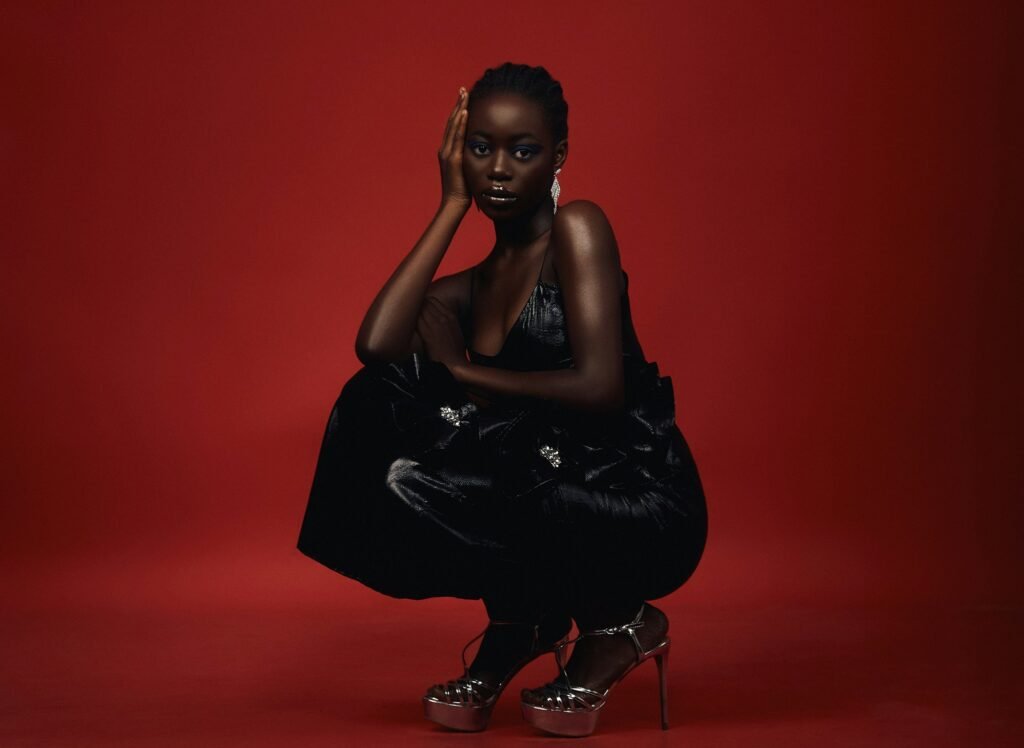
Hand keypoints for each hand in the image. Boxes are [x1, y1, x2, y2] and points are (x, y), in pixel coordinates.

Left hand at [415, 296, 466, 370]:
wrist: (453, 363)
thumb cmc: (455, 351)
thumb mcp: (456, 331)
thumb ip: (448, 321)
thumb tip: (440, 317)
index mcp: (451, 317)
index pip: (434, 301)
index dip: (426, 303)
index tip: (421, 306)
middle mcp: (443, 318)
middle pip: (426, 303)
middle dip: (419, 305)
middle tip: (412, 309)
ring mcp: (434, 324)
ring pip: (421, 309)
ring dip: (414, 311)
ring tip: (409, 314)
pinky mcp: (426, 332)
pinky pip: (416, 319)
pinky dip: (412, 318)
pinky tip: (408, 321)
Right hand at [438, 87, 470, 209]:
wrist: (455, 203)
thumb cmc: (464, 190)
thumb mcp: (468, 169)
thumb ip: (471, 158)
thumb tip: (483, 150)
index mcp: (448, 151)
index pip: (453, 126)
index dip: (458, 110)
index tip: (464, 98)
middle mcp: (445, 149)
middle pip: (451, 121)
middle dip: (458, 104)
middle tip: (464, 89)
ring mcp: (448, 153)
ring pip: (452, 126)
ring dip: (459, 108)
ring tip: (464, 94)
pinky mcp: (453, 159)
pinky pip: (457, 137)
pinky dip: (460, 124)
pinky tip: (464, 112)